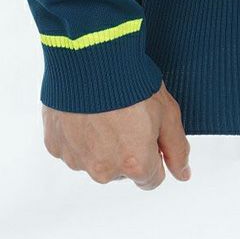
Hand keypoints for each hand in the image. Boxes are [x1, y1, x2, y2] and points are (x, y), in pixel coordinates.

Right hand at [42, 81, 190, 189]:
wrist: (92, 59)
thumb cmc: (132, 83)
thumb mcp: (168, 113)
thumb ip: (177, 149)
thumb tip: (183, 175)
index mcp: (135, 164)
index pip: (151, 179)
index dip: (154, 153)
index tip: (149, 131)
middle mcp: (104, 170)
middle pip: (123, 170)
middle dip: (128, 149)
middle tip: (127, 115)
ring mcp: (77, 159)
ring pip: (96, 160)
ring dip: (102, 143)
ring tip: (105, 110)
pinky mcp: (56, 146)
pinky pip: (73, 147)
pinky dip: (80, 134)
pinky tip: (85, 111)